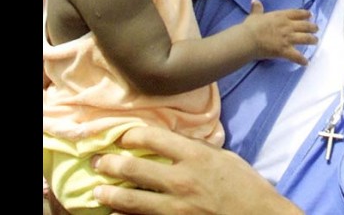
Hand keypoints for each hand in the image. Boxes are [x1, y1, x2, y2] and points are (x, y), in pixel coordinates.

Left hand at [93, 126, 302, 214]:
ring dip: (110, 194)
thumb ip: (196, 148)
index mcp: (196, 156)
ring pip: (130, 200)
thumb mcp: (224, 157)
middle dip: (109, 164)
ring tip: (98, 190)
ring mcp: (176, 207)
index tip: (122, 137)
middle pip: (134, 169)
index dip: (131, 135)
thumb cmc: (245, 185)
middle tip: (98, 161)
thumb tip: (170, 140)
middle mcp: (182, 180)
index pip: (153, 138)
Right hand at [244, 0, 317, 65]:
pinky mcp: (285, 50)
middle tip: (316, 29)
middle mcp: (288, 26)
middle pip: (305, 26)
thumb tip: (254, 0)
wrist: (249, 39)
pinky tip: (306, 62)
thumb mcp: (255, 15)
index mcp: (281, 16)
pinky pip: (297, 56)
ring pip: (305, 39)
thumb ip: (257, 8)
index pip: (297, 13)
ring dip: (312, 40)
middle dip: (312, 27)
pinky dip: (302, 60)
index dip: (305, 14)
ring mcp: (288, 38)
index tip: (310, 15)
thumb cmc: (251, 27)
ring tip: (315, 41)